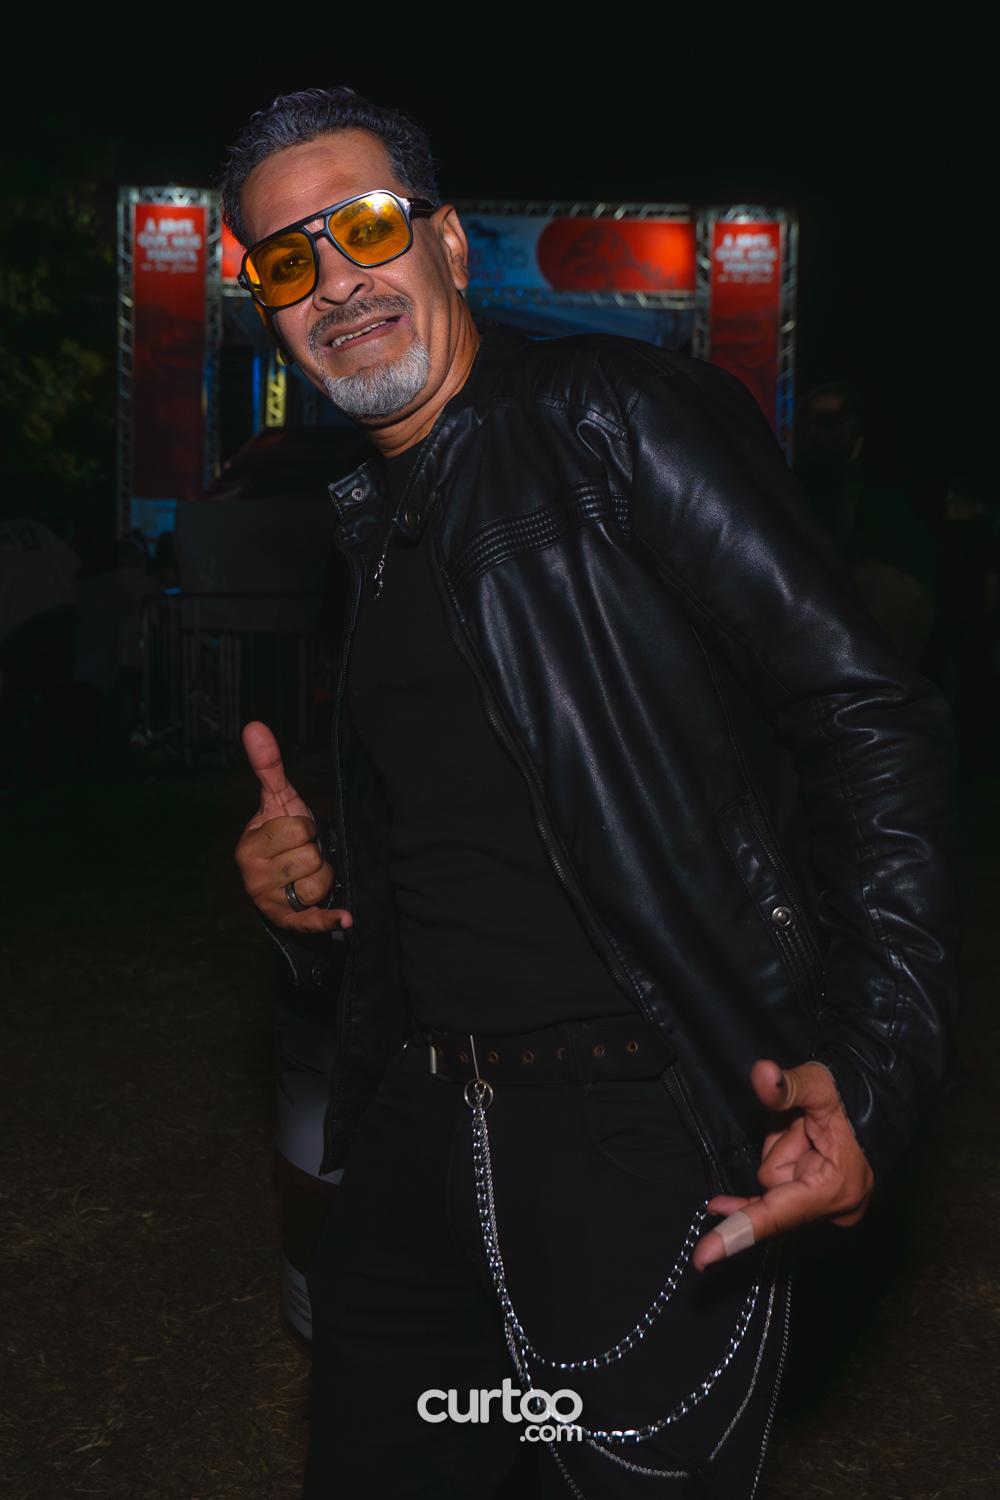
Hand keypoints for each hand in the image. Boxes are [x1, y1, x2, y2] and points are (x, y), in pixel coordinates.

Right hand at [234, 721, 352, 934]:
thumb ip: (268, 766)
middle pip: (310, 856)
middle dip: (315, 853)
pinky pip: (313, 921)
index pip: (298, 828)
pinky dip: (329, 921)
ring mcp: (269, 902)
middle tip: (302, 855)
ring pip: (318, 883)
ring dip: (322, 878)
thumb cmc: (282, 836)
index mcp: (249, 844)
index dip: (306, 827)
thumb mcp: (277, 801)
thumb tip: (254, 726)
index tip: (296, 833)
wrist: (282, 878)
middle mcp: (253, 877)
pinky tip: (345, 919)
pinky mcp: (289, 923)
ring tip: (306, 875)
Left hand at [692, 1060, 873, 1270]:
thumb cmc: (851, 1098)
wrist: (878, 1106)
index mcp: (836, 1188)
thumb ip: (787, 1086)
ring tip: (810, 1132)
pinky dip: (753, 1203)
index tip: (704, 1258)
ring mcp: (830, 1213)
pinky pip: (775, 1208)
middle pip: (771, 1189)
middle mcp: (835, 1211)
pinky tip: (720, 1206)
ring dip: (784, 1154)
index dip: (740, 1231)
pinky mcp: (821, 1209)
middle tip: (806, 1125)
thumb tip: (762, 1073)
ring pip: (774, 1186)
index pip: (777, 1212)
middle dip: (780, 1151)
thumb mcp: (819, 1084)